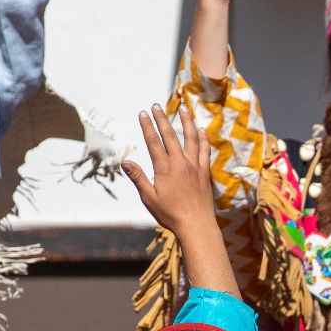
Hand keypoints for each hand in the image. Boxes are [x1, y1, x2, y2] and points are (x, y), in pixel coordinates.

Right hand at [124, 104, 239, 294]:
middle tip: (156, 105)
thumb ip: (138, 178)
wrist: (196, 225)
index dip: (147, 126)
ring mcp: (195, 166)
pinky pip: (205, 150)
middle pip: (170, 135)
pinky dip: (203, 138)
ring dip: (186, 121)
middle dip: (162, 118)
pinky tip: (200, 130)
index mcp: (165, 169)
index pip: (154, 142)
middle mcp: (181, 163)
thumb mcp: (149, 198)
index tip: (143, 113)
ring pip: (191, 138)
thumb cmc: (170, 215)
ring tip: (182, 108)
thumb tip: (125, 161)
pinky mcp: (205, 172)